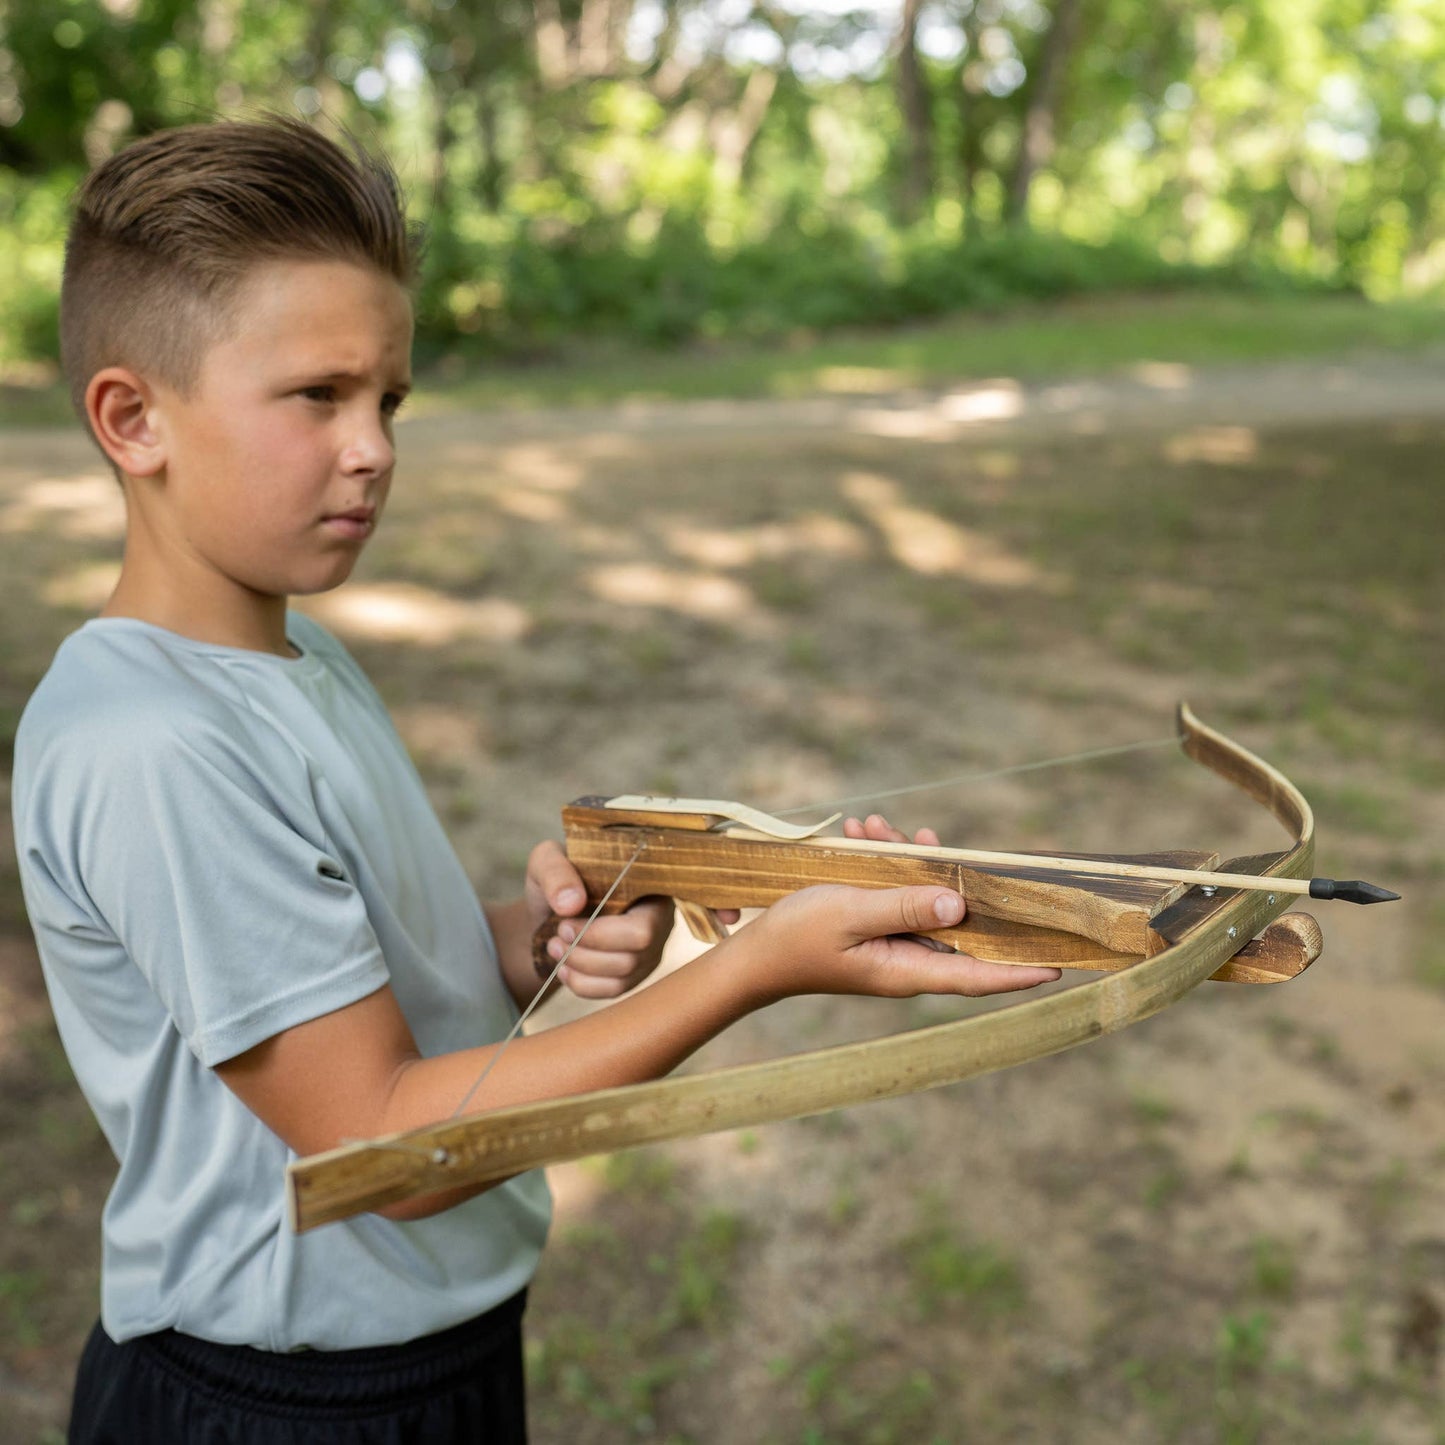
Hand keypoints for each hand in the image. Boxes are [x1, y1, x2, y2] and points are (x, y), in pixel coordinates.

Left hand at [523, 840, 676, 999]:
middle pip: (639, 950)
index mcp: (648, 884)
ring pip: (625, 973)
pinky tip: (563, 969)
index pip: (645, 921)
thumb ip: (556, 873)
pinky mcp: (636, 972)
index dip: (604, 931)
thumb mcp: (545, 861)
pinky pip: (616, 990)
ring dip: (582, 966)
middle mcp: (659, 918)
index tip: (564, 922)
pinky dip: (583, 984)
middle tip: (558, 935)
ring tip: (554, 947)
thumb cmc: (556, 880)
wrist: (550, 910)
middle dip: (590, 949)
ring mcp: (650, 948)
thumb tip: (572, 903)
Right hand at [736, 812, 1061, 1003]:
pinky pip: (895, 895)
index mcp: (908, 970)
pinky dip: (884, 865)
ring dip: (906, 862)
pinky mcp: (873, 931)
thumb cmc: (796, 939)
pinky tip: (863, 835)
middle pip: (957, 928)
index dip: (1020, 971)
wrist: (751, 955)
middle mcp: (907, 961)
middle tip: (942, 845)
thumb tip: (960, 906)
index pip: (978, 976)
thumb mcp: (850, 914)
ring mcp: (890, 946)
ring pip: (923, 901)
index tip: (1060, 964)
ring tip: (877, 828)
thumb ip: (904, 907)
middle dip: (954, 882)